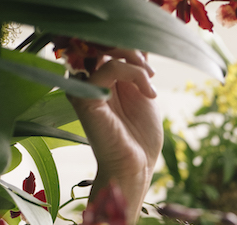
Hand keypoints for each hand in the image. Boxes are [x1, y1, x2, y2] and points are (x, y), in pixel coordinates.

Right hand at [70, 50, 161, 203]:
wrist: (136, 168)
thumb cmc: (141, 139)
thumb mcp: (144, 96)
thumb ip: (138, 71)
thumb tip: (140, 47)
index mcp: (102, 80)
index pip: (109, 47)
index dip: (132, 49)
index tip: (151, 69)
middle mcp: (90, 81)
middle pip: (102, 43)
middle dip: (131, 49)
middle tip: (150, 70)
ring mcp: (85, 89)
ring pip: (104, 51)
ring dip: (135, 59)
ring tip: (150, 78)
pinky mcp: (86, 98)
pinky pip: (108, 68)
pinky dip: (133, 73)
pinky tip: (149, 92)